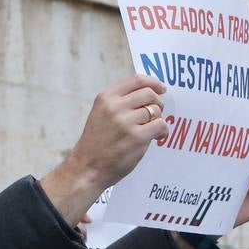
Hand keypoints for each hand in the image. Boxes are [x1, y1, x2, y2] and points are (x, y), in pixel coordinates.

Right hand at [41, 75, 168, 224]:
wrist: (86, 167)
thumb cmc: (96, 142)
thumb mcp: (101, 114)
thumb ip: (120, 102)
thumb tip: (150, 94)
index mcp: (105, 98)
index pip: (136, 80)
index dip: (153, 82)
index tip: (161, 88)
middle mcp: (115, 106)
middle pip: (149, 94)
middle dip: (158, 103)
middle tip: (156, 114)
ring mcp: (126, 122)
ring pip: (156, 110)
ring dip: (159, 119)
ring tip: (153, 129)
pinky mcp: (137, 137)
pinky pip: (161, 125)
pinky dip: (163, 131)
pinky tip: (157, 137)